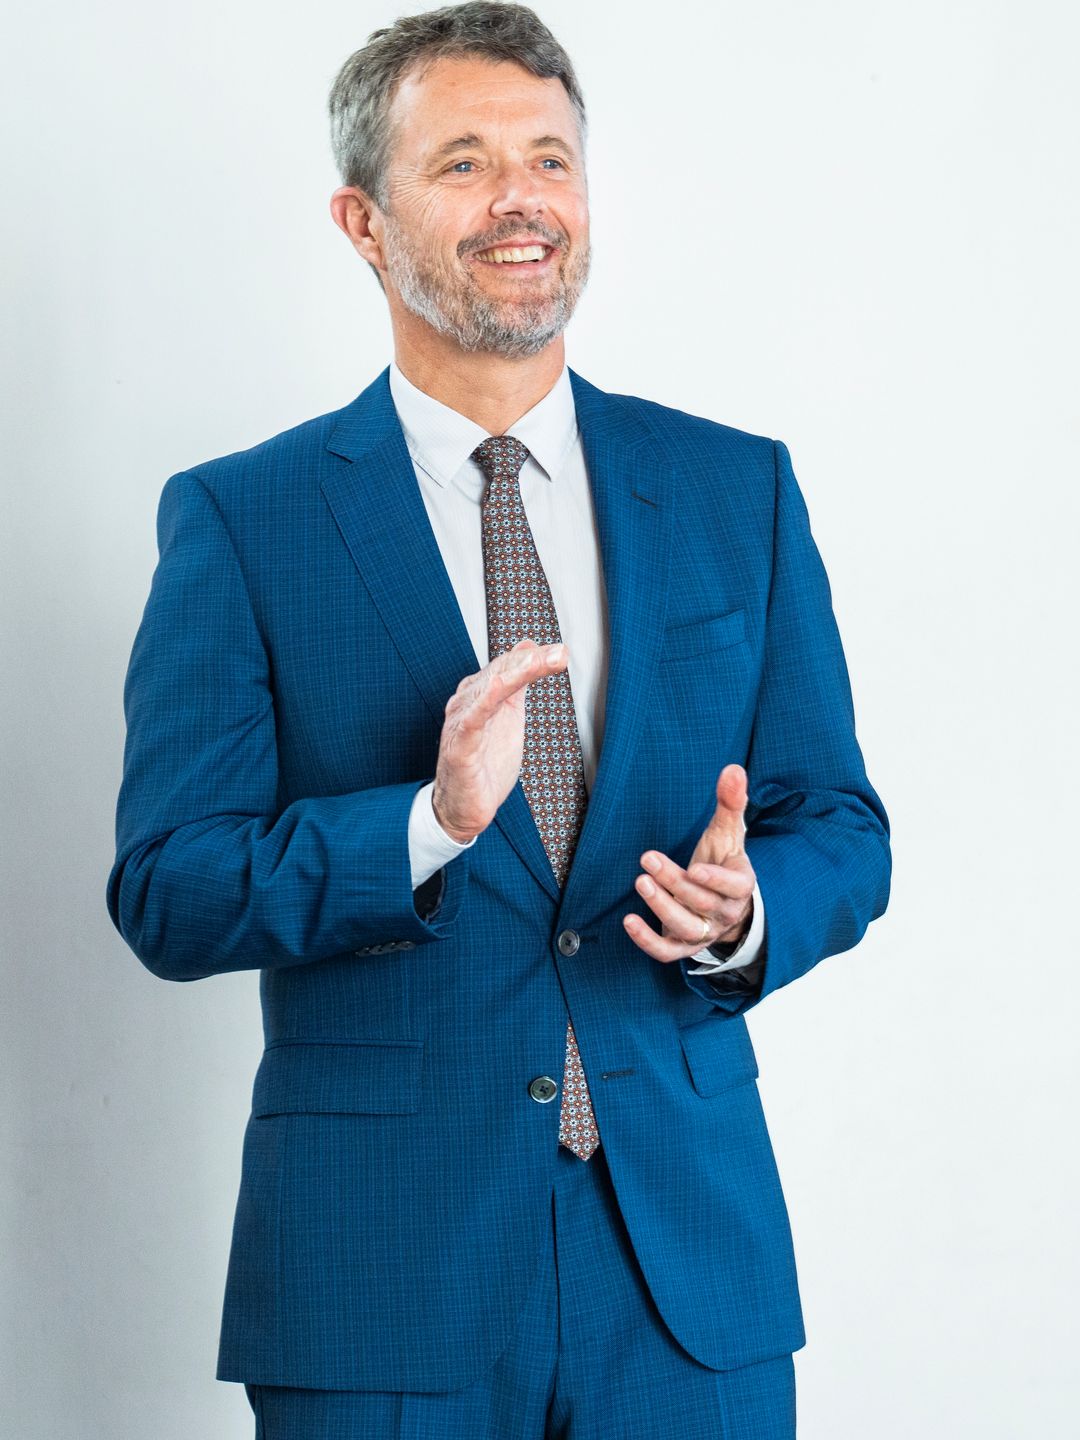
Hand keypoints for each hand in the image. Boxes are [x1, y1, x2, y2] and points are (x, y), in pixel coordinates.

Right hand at [432, 640, 568, 843]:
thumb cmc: (484, 763)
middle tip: (559, 653)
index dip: (535, 657)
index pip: (508, 666)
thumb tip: (530, 649)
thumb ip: (519, 684)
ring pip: (489, 690)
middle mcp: (467, 703)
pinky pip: (473, 719)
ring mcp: (462, 723)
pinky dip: (486, 700)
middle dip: (531, 661)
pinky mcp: (460, 746)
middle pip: (501, 672)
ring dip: (515, 673)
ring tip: (537, 661)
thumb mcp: (510, 717)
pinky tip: (500, 685)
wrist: (465, 805)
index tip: (561, 652)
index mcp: (480, 695)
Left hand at [622, 763, 755, 962]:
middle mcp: (723, 913)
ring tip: (640, 882)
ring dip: (662, 907)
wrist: (723, 903)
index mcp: (740, 885)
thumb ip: (731, 802)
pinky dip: (647, 941)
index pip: (734, 886)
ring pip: (686, 927)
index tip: (696, 866)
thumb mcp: (728, 833)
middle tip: (648, 860)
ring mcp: (703, 932)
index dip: (716, 880)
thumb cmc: (723, 862)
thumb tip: (733, 768)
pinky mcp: (681, 945)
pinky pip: (666, 951)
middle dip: (675, 883)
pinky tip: (628, 921)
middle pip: (702, 903)